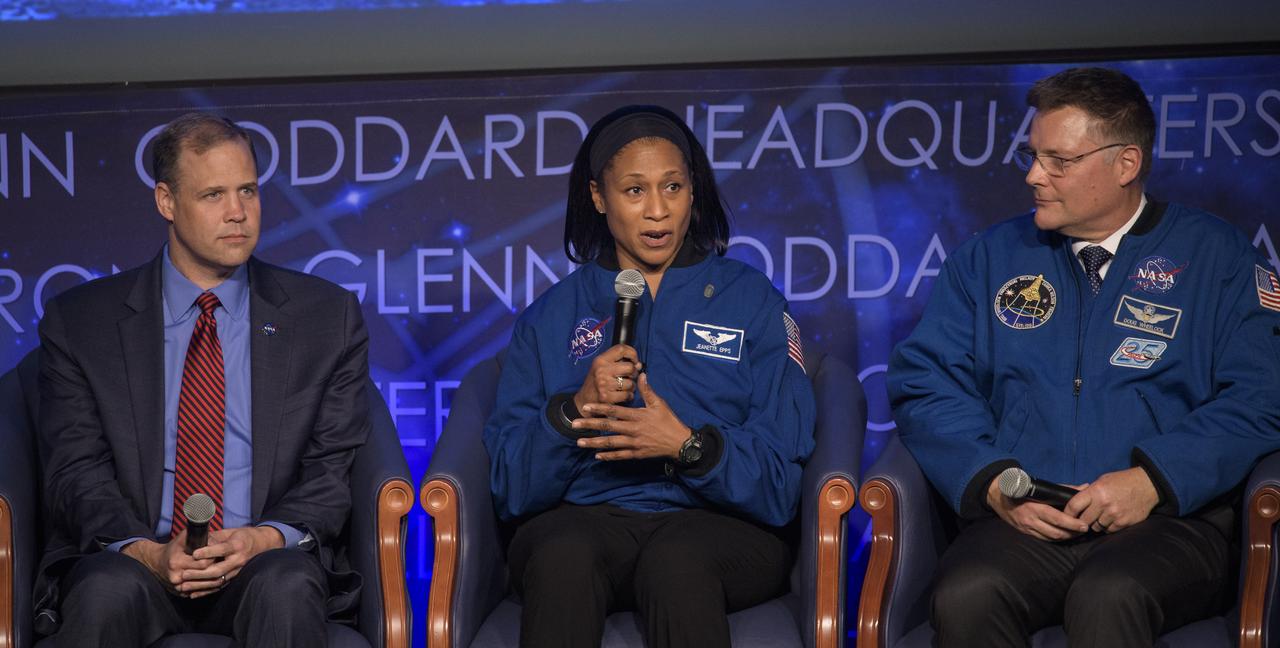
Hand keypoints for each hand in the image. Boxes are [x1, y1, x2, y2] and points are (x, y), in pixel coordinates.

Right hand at [122, 531, 215, 596]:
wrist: (156, 563)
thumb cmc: (173, 548)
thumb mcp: (183, 538)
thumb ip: (198, 536)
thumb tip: (216, 540)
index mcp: (176, 563)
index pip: (203, 564)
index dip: (213, 558)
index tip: (219, 555)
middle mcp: (176, 577)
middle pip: (204, 575)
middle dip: (215, 569)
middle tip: (222, 563)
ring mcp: (177, 588)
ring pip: (203, 587)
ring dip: (214, 580)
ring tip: (223, 572)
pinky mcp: (180, 594)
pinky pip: (198, 593)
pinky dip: (208, 588)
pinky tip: (216, 581)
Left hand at [179, 526, 285, 597]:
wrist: (261, 545)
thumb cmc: (242, 536)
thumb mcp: (230, 532)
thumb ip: (215, 538)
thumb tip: (197, 540)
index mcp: (238, 545)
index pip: (222, 550)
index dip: (208, 552)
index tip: (193, 554)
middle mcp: (239, 560)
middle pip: (218, 570)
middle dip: (199, 574)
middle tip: (184, 574)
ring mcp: (237, 571)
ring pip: (217, 581)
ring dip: (199, 585)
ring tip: (183, 586)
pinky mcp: (235, 578)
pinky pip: (219, 587)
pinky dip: (205, 592)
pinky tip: (193, 594)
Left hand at [573, 372, 691, 460]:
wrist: (679, 442)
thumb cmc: (669, 420)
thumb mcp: (659, 403)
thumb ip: (647, 390)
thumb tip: (641, 374)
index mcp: (637, 416)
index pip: (614, 411)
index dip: (599, 408)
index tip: (586, 407)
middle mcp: (633, 430)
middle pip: (608, 427)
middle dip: (590, 425)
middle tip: (574, 424)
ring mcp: (634, 443)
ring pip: (611, 443)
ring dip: (594, 443)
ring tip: (580, 442)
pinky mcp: (637, 454)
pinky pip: (620, 455)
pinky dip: (608, 456)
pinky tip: (597, 456)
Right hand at [575, 345, 641, 411]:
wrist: (585, 400)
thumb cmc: (597, 381)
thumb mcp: (603, 367)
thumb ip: (620, 363)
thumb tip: (639, 365)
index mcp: (601, 360)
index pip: (621, 349)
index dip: (632, 353)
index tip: (634, 360)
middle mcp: (601, 370)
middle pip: (630, 367)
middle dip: (634, 373)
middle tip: (629, 376)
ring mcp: (604, 384)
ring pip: (631, 383)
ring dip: (631, 386)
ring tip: (624, 387)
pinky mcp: (607, 397)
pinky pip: (627, 395)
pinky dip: (628, 396)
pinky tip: (623, 395)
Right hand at [987, 477, 1088, 541]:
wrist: (998, 496)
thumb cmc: (1021, 489)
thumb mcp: (1040, 487)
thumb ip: (1062, 488)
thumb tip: (1083, 488)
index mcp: (1034, 507)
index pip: (1056, 519)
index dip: (1071, 524)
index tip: (1084, 525)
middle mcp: (1030, 520)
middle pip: (1055, 531)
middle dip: (1072, 533)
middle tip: (1084, 530)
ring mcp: (1027, 528)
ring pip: (1051, 538)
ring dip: (1066, 537)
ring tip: (1077, 533)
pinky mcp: (1025, 532)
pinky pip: (1044, 539)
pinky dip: (1056, 538)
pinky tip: (1063, 535)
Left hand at [1063, 467, 1158, 533]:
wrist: (1147, 485)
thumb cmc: (1122, 481)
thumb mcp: (1102, 481)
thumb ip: (1088, 492)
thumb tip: (1072, 501)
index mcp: (1096, 491)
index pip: (1074, 505)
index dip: (1067, 512)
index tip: (1066, 516)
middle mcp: (1104, 503)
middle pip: (1083, 520)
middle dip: (1081, 520)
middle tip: (1083, 518)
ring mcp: (1114, 514)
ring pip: (1096, 527)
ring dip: (1096, 524)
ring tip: (1101, 516)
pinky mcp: (1124, 522)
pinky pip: (1109, 530)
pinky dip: (1108, 526)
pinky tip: (1112, 519)